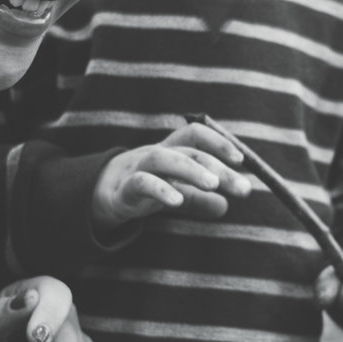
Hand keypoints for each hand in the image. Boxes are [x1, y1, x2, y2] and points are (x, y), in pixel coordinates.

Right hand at [92, 123, 250, 232]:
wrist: (100, 196)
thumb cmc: (143, 189)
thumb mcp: (176, 193)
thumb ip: (199, 199)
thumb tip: (225, 207)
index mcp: (169, 150)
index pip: (194, 134)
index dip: (218, 142)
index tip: (241, 161)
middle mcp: (155, 154)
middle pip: (187, 150)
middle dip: (216, 166)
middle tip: (242, 187)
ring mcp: (137, 168)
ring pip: (164, 159)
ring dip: (191, 170)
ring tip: (213, 185)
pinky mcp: (123, 189)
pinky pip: (141, 183)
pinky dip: (160, 190)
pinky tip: (178, 202)